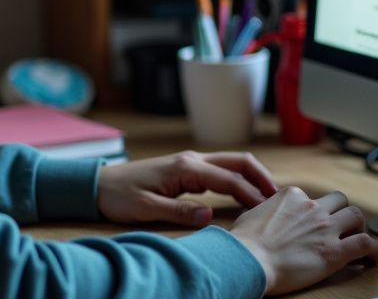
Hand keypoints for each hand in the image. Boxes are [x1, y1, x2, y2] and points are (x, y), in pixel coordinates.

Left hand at [96, 150, 278, 227]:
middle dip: (261, 177)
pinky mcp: (187, 169)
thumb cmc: (120, 196)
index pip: (229, 179)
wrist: (98, 185)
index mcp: (185, 167)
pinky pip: (221, 172)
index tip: (269, 211)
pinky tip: (246, 195)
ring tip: (269, 198)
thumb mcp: (147, 208)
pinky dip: (238, 180)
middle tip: (280, 198)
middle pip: (238, 162)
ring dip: (252, 177)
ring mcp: (190, 162)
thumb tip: (210, 217)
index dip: (252, 195)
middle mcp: (192, 159)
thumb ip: (179, 211)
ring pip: (231, 164)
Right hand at [229, 187, 377, 295]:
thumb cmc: (244, 242)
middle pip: (340, 201)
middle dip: (341, 213)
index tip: (314, 223)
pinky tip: (371, 259)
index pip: (313, 198)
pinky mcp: (335, 251)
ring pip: (356, 216)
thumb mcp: (251, 214)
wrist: (249, 259)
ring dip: (358, 227)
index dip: (316, 211)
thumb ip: (266, 211)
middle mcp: (312, 207)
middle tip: (341, 228)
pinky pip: (366, 244)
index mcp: (292, 196)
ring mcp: (326, 228)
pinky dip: (373, 250)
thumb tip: (265, 216)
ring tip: (357, 240)